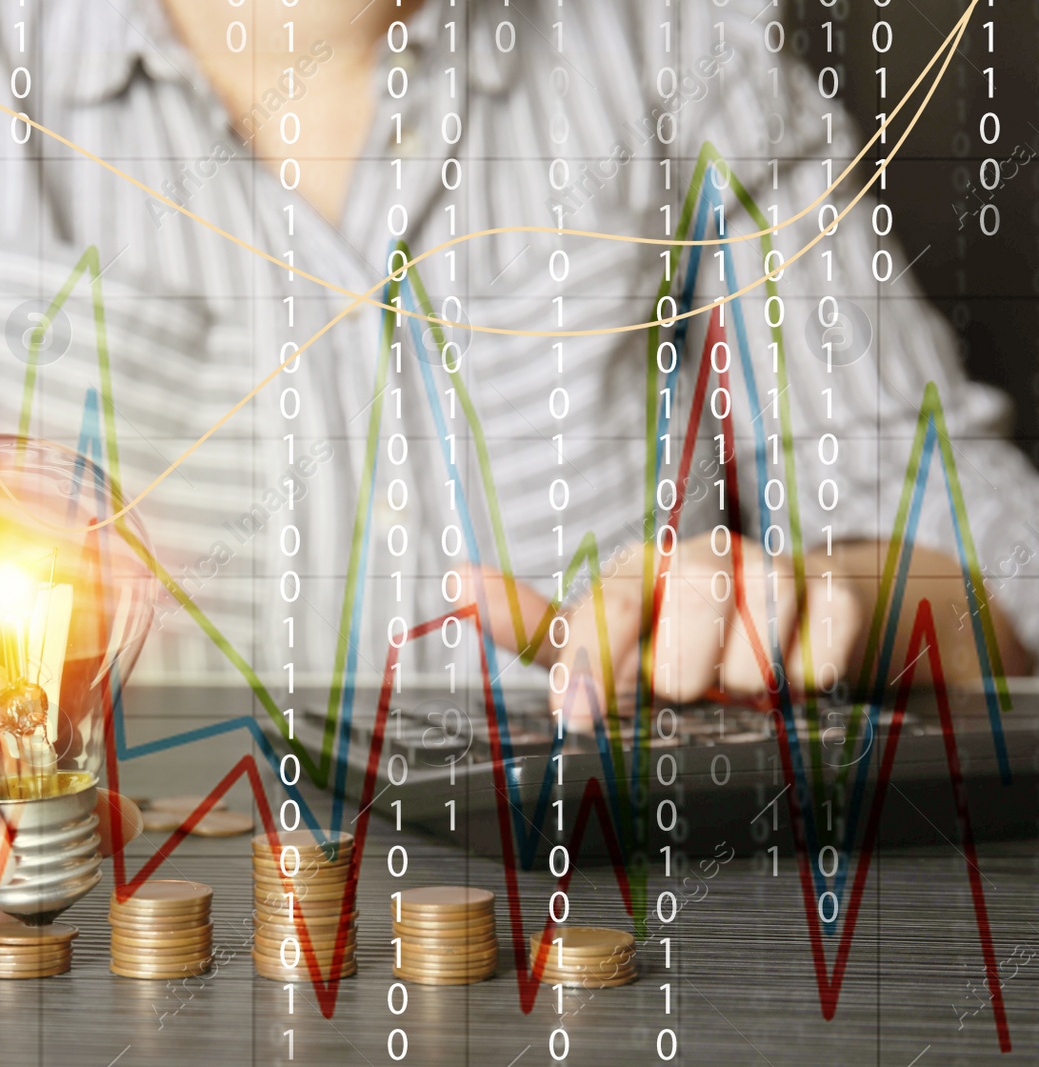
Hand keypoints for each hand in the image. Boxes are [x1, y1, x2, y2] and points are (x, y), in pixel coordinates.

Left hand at [474, 532, 862, 728]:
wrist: (794, 623)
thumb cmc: (677, 642)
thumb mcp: (602, 642)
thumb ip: (534, 627)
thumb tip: (456, 580)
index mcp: (634, 573)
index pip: (606, 607)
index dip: (592, 661)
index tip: (578, 716)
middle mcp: (697, 560)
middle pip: (692, 609)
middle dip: (688, 672)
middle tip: (687, 690)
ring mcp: (768, 568)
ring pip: (758, 642)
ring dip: (747, 680)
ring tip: (739, 684)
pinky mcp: (833, 588)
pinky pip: (822, 648)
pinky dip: (808, 677)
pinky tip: (796, 676)